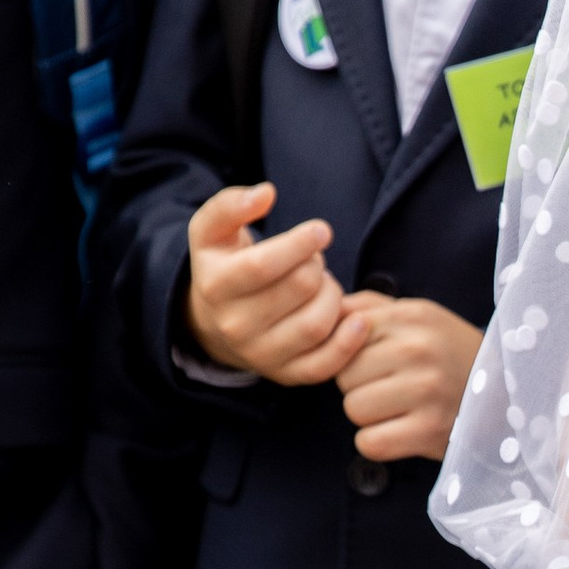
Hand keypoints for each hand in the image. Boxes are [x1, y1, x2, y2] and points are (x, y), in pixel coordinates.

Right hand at [184, 182, 367, 385]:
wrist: (217, 320)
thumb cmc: (225, 264)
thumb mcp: (213, 230)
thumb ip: (231, 204)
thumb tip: (265, 193)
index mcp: (215, 286)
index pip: (262, 266)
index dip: (299, 244)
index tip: (322, 230)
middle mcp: (234, 326)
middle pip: (298, 289)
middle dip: (316, 265)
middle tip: (315, 260)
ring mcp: (260, 355)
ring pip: (316, 324)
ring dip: (332, 296)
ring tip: (323, 284)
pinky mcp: (286, 375)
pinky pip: (325, 365)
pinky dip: (349, 341)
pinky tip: (355, 316)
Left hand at [336, 292, 484, 461]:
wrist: (507, 393)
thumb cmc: (449, 353)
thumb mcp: (417, 317)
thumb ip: (369, 308)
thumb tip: (324, 311)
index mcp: (410, 316)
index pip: (342, 336)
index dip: (349, 354)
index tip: (372, 361)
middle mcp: (418, 349)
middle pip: (344, 376)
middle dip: (359, 385)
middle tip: (393, 386)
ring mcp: (426, 390)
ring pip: (353, 410)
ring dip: (370, 415)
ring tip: (400, 407)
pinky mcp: (430, 430)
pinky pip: (369, 442)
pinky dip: (379, 442)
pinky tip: (401, 430)